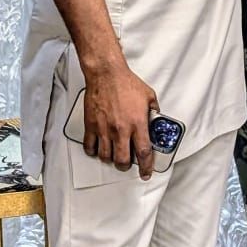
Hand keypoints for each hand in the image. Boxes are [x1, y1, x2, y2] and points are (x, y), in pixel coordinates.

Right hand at [80, 60, 158, 177]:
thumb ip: (153, 111)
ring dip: (110, 159)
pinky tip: (97, 148)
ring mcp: (104, 129)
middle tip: (127, 164)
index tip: (146, 172)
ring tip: (113, 155)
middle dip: (126, 166)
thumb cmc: (126, 83)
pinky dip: (93, 151)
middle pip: (122, 160)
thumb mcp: (149, 96)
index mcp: (137, 123)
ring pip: (105, 156)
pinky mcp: (91, 125)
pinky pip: (90, 146)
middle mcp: (121, 129)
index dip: (146, 167)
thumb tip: (156, 118)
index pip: (143, 153)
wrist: (106, 74)